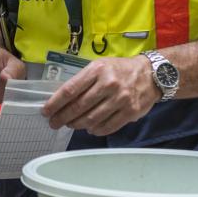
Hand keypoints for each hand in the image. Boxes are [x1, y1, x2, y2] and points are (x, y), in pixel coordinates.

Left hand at [44, 56, 158, 134]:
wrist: (151, 74)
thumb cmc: (120, 70)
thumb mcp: (100, 66)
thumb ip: (83, 80)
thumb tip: (62, 99)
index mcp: (97, 70)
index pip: (70, 90)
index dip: (55, 104)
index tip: (46, 112)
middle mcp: (108, 84)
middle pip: (78, 107)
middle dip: (62, 117)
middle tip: (54, 123)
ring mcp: (120, 99)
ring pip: (91, 119)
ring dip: (77, 125)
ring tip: (71, 125)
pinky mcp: (130, 112)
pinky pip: (107, 126)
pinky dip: (95, 130)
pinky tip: (90, 128)